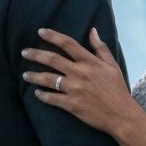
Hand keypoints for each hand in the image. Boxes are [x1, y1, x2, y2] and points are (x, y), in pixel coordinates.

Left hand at [23, 27, 138, 135]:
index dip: (53, 36)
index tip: (40, 31)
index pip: (68, 44)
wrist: (121, 115)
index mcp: (89, 62)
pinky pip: (52, 98)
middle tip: (24, 52)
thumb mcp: (112, 65)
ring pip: (49, 79)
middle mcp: (80, 73)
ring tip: (25, 75)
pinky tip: (37, 93)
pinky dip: (43, 95)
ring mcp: (75, 89)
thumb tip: (92, 30)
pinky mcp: (72, 105)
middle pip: (53, 59)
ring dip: (34, 76)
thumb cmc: (118, 89)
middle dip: (36, 54)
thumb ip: (100, 48)